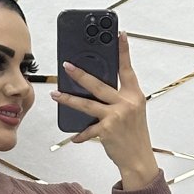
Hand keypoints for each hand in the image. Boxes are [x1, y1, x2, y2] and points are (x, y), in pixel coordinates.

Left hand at [51, 33, 158, 186]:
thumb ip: (119, 98)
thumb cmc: (134, 135)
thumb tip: (98, 89)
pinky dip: (80, 134)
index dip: (123, 51)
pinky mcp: (106, 131)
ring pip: (87, 104)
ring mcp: (116, 116)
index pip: (127, 69)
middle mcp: (126, 103)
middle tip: (67, 65)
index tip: (119, 34)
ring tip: (55, 94)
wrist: (138, 159)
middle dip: (81, 74)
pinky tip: (74, 136)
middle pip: (99, 84)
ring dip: (68, 99)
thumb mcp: (133, 111)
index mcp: (134, 95)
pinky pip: (88, 130)